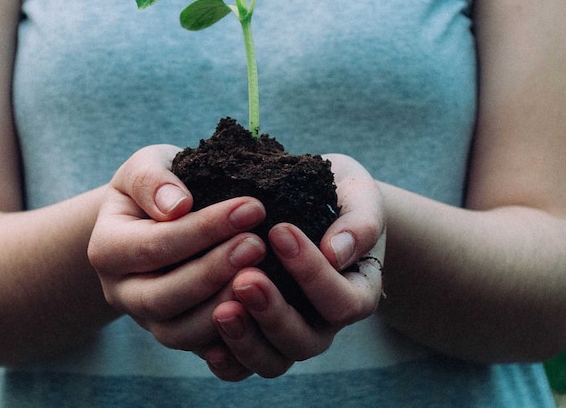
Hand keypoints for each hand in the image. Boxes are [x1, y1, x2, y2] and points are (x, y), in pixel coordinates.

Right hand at [87, 145, 267, 352]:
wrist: (155, 219)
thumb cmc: (157, 188)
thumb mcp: (147, 166)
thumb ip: (153, 179)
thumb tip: (177, 205)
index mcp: (107, 249)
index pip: (154, 245)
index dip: (204, 229)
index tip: (252, 207)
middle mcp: (121, 292)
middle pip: (163, 297)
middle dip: (214, 271)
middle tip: (258, 244)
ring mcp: (148, 321)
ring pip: (180, 333)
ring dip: (224, 306)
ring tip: (264, 276)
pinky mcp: (178, 337)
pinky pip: (202, 351)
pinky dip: (231, 338)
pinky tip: (262, 310)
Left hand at [205, 154, 385, 380]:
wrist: (314, 203)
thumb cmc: (339, 196)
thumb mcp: (358, 196)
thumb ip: (359, 222)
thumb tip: (336, 252)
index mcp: (357, 293)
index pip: (341, 301)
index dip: (312, 273)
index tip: (280, 231)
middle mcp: (324, 324)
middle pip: (304, 341)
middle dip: (273, 312)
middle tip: (245, 277)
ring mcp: (288, 337)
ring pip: (272, 362)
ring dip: (246, 340)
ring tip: (221, 309)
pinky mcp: (256, 340)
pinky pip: (242, 369)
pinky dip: (226, 360)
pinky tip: (207, 342)